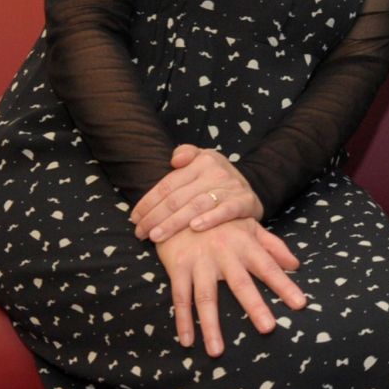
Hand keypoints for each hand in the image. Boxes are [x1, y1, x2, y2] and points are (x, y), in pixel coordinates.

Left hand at [133, 145, 262, 241]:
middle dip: (155, 217)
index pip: (168, 184)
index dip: (148, 202)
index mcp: (202, 161)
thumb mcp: (204, 158)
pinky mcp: (244, 202)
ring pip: (196, 206)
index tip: (134, 218)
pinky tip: (195, 228)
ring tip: (156, 236)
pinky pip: (225, 211)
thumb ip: (186, 152)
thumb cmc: (218, 178)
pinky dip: (211, 219)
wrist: (253, 189)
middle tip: (140, 233)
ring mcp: (231, 187)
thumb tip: (174, 159)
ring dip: (174, 223)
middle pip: (178, 198)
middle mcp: (216, 172)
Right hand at [154, 218, 305, 356]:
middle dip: (255, 306)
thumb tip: (296, 264)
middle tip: (268, 328)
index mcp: (245, 244)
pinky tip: (188, 341)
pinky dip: (183, 320)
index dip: (284, 285)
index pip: (269, 267)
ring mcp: (200, 261)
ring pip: (207, 298)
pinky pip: (180, 297)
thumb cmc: (221, 221)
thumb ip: (273, 246)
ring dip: (211, 326)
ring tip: (218, 351)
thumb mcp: (249, 226)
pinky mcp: (178, 267)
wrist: (181, 205)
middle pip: (241, 284)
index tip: (300, 303)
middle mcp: (224, 253)